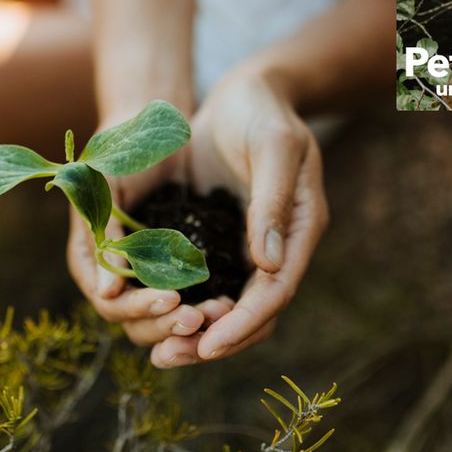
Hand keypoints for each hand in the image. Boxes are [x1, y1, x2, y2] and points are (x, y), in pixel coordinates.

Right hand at [66, 114, 210, 345]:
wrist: (152, 132)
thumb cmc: (121, 150)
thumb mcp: (105, 183)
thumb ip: (103, 232)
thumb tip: (107, 290)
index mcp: (91, 259)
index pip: (110, 304)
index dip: (139, 307)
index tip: (171, 297)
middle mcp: (115, 276)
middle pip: (135, 322)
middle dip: (166, 324)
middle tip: (199, 316)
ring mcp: (145, 276)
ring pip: (164, 320)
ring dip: (189, 323)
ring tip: (219, 312)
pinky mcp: (175, 270)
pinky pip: (189, 299)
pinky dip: (206, 305)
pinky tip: (230, 302)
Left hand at [149, 69, 329, 367]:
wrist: (246, 92)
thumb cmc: (263, 111)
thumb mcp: (274, 147)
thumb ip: (271, 203)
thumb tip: (267, 264)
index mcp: (301, 229)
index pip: (276, 292)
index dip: (243, 323)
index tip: (208, 344)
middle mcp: (278, 247)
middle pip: (252, 313)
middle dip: (213, 341)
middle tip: (169, 359)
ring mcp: (249, 246)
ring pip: (226, 305)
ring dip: (193, 331)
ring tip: (158, 353)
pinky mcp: (221, 239)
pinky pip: (204, 284)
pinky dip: (181, 303)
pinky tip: (150, 314)